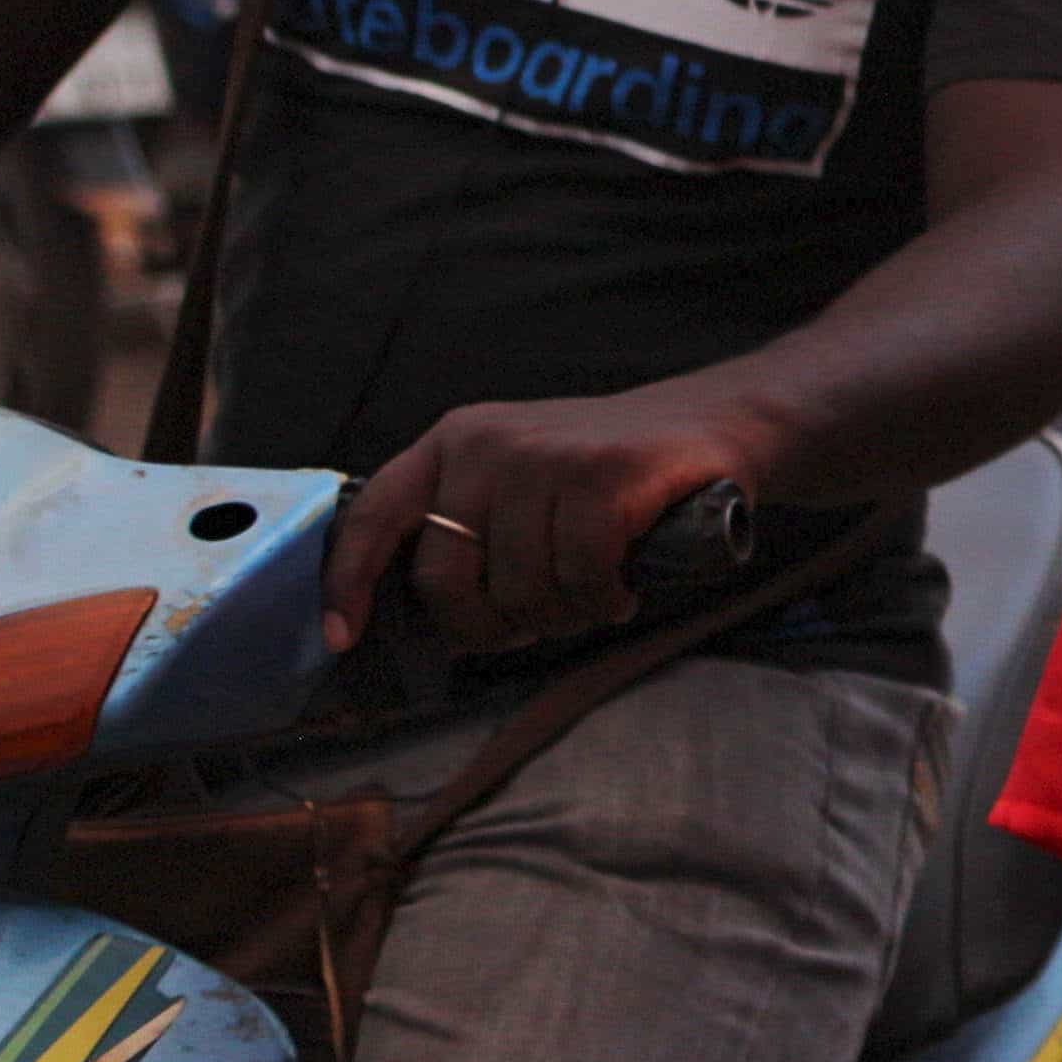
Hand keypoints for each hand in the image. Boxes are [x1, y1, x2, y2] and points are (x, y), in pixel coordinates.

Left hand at [330, 389, 784, 654]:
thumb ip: (472, 526)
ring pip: (519, 588)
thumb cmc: (615, 472)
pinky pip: (580, 575)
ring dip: (560, 617)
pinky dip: (603, 599)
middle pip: (446, 577)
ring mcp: (543, 455)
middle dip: (488, 625)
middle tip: (533, 627)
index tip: (342, 639)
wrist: (719, 421)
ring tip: (593, 598)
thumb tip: (427, 617)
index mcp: (453, 443)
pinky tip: (622, 589)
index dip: (349, 584)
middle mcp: (485, 443)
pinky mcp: (601, 473)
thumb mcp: (522, 481)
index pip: (376, 515)